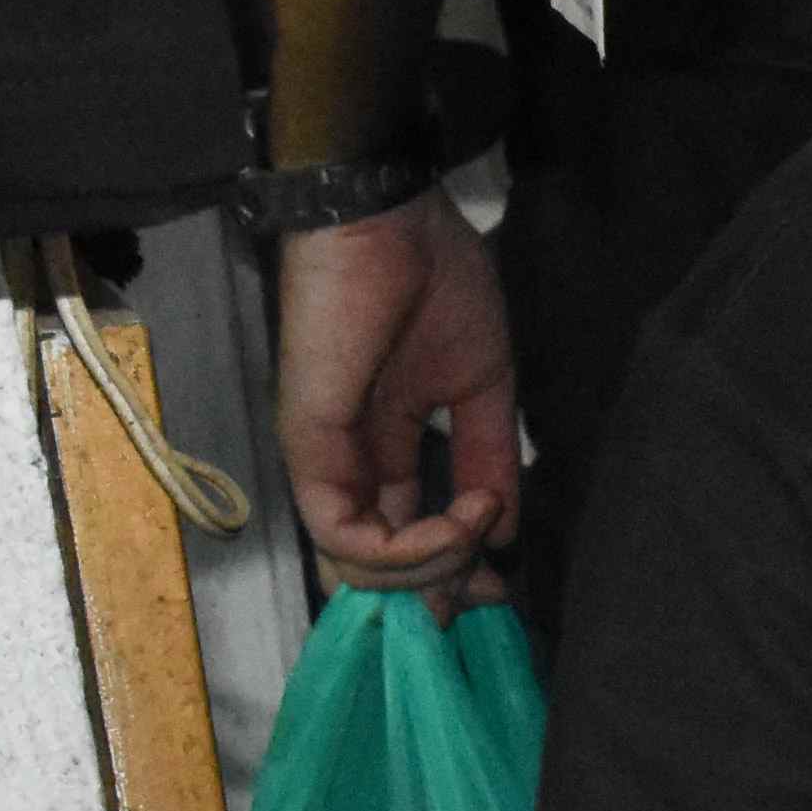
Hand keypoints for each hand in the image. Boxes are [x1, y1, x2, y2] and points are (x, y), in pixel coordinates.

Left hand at [269, 188, 520, 600]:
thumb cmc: (433, 279)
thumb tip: (502, 532)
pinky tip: (460, 519)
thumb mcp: (482, 384)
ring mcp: (322, 457)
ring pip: (355, 564)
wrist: (389, 219)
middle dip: (436, 591)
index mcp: (383, 444)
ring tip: (476, 531)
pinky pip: (344, 532)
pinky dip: (408, 546)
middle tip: (489, 592)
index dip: (450, 572)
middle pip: (373, 566)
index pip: (402, 534)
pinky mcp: (309, 445)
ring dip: (429, 568)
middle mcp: (345, 461)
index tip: (501, 586)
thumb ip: (489, 458)